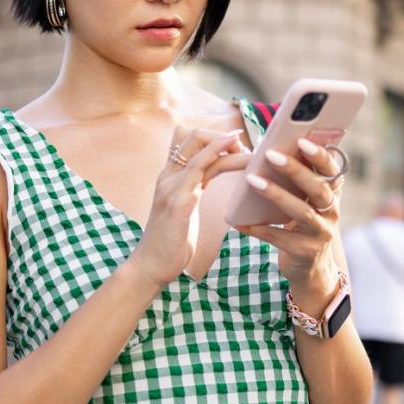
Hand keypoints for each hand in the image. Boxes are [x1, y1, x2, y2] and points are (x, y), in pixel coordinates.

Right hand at [126, 128, 250, 287]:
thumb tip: (209, 180)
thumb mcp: (183, 208)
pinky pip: (201, 169)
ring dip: (230, 147)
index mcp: (169, 177)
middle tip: (247, 150)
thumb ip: (193, 190)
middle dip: (224, 137)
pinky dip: (222, 157)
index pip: (190, 142)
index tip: (237, 147)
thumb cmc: (171, 242)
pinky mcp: (179, 200)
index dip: (215, 138)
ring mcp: (172, 186)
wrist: (150, 266)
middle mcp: (168, 176)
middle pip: (195, 137)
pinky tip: (240, 158)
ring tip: (253, 154)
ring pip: (202, 150)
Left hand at [234, 138, 343, 289]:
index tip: (302, 140)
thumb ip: (298, 179)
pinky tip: (241, 222)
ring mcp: (321, 233)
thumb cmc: (301, 225)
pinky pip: (280, 238)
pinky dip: (260, 228)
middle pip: (318, 188)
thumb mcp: (306, 201)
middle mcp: (332, 212)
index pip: (331, 170)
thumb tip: (271, 148)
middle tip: (271, 155)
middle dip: (295, 170)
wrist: (311, 269)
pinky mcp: (305, 252)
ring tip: (252, 181)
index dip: (320, 155)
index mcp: (331, 194)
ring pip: (302, 212)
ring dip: (276, 195)